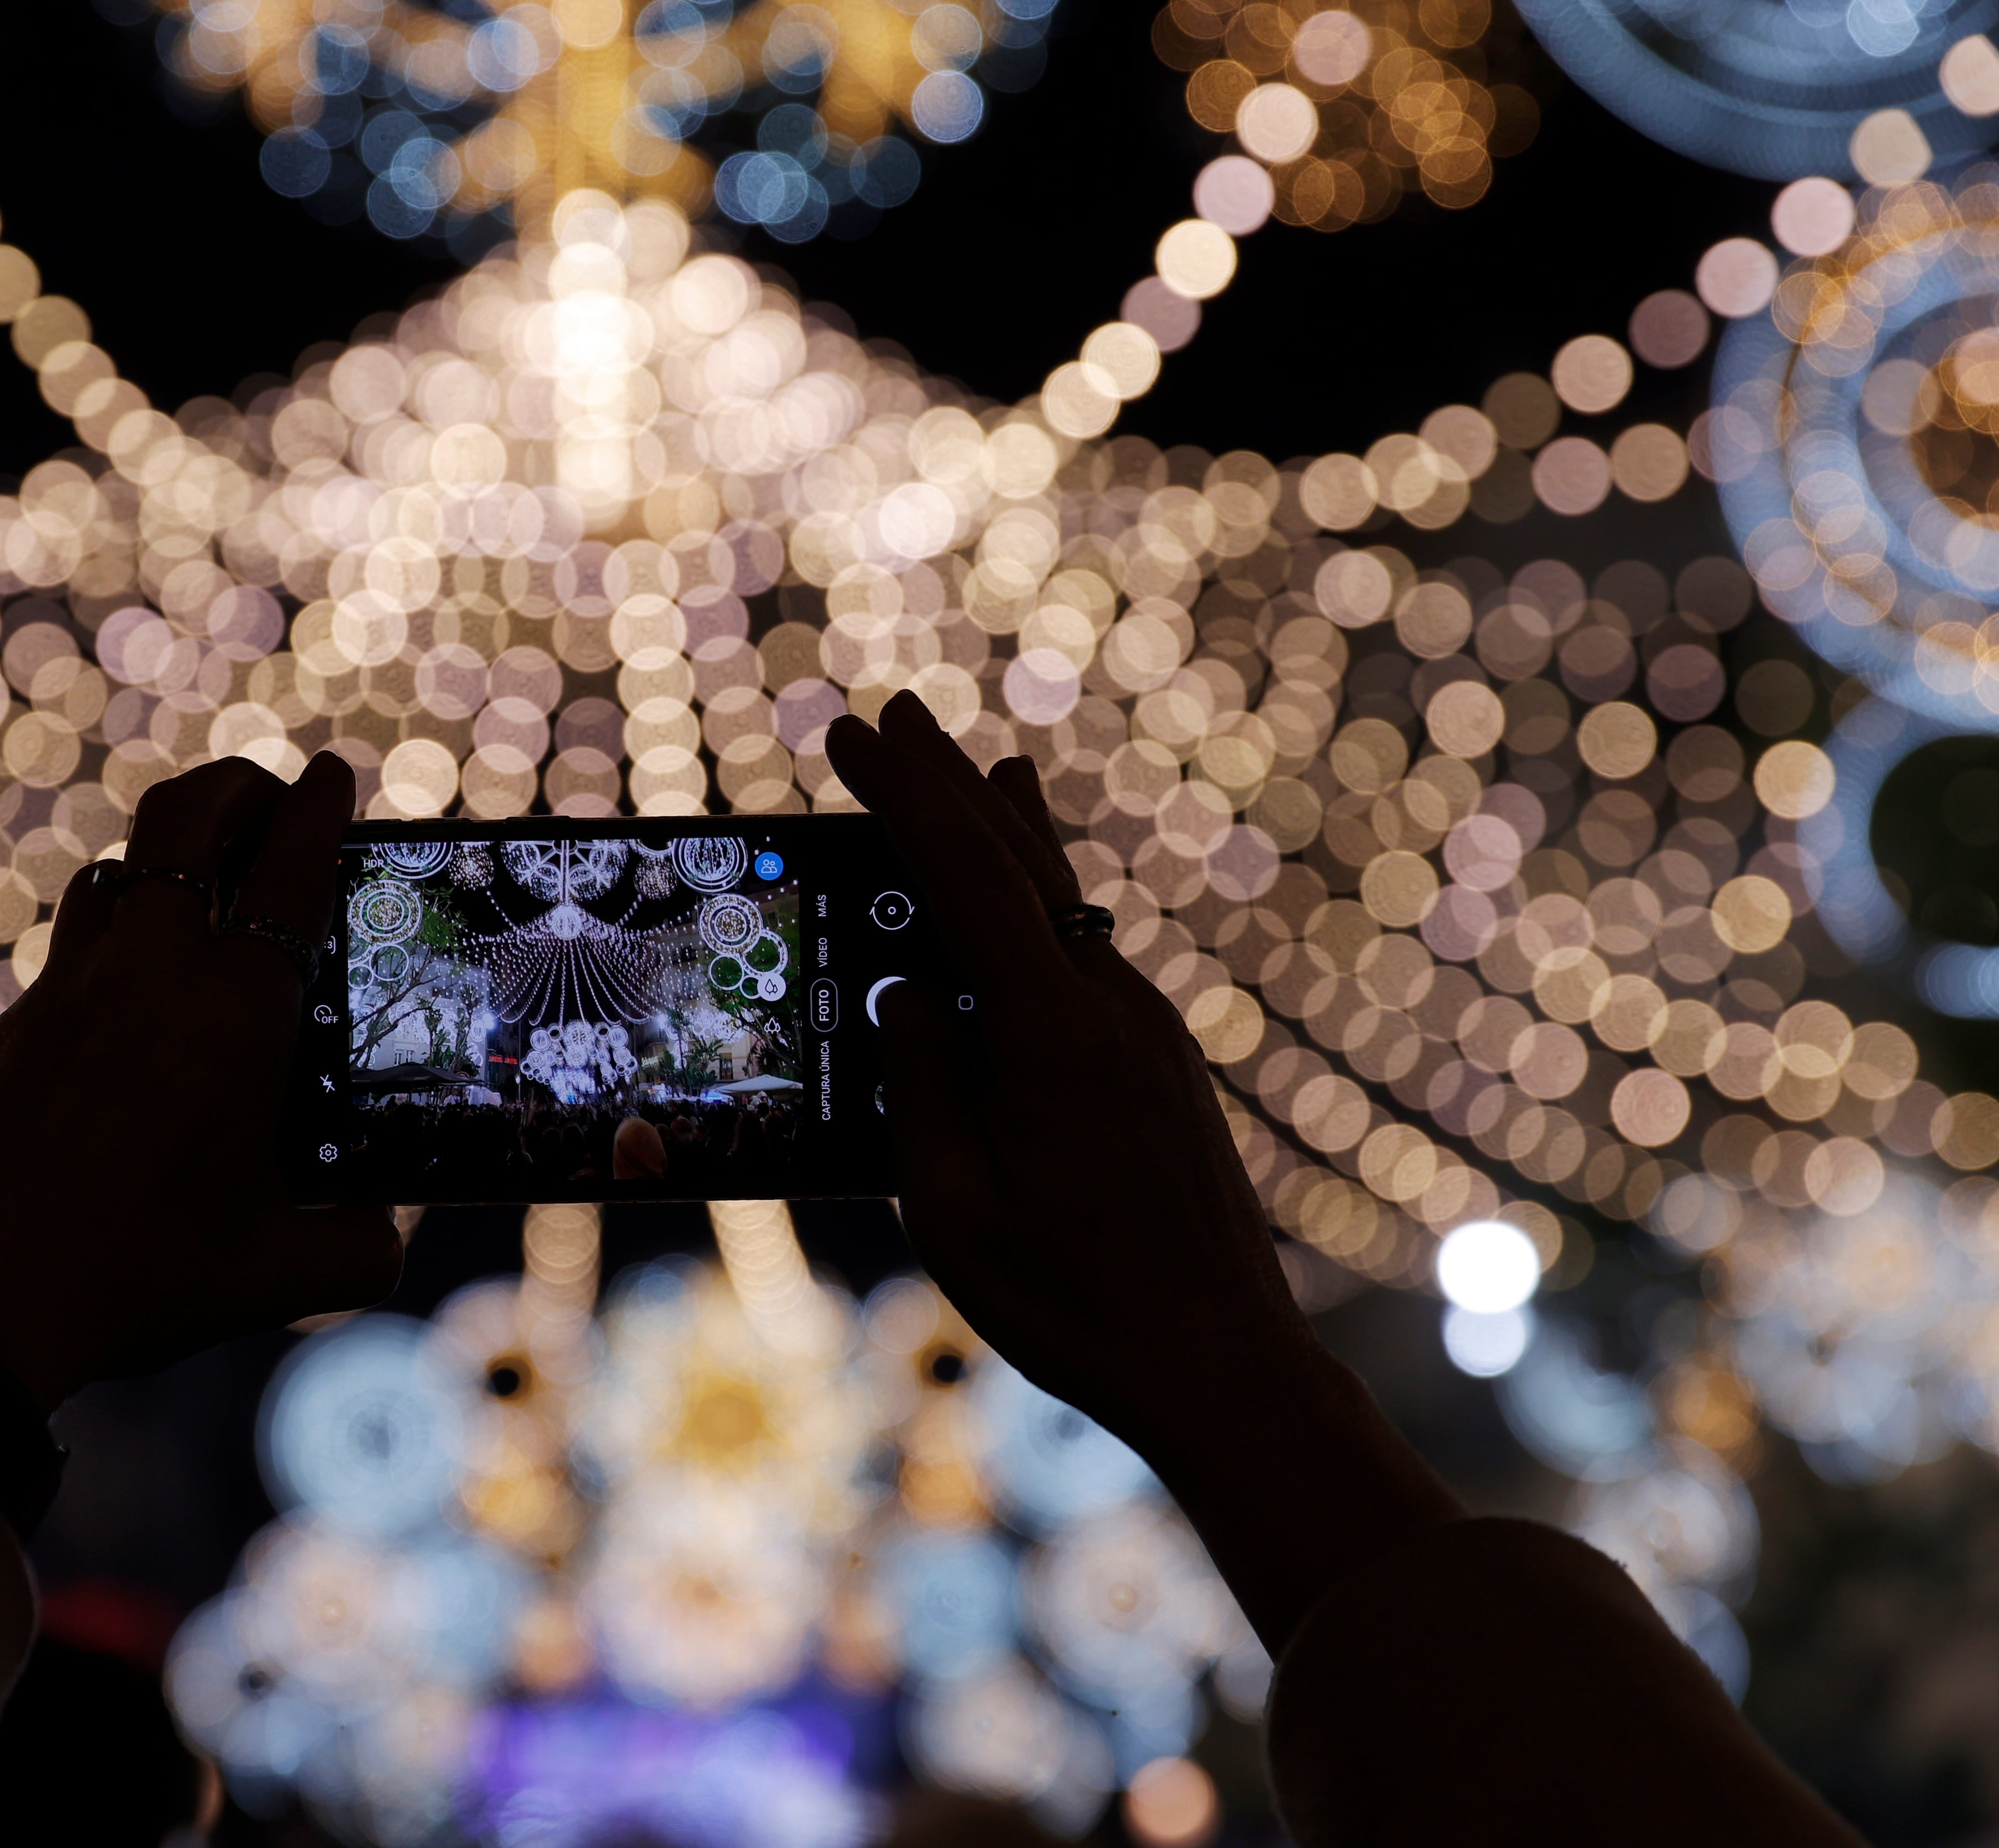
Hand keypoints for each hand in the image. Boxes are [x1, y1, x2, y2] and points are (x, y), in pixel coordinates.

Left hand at [0, 753, 402, 1410]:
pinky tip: (126, 999)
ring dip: (166, 855)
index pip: (288, 869)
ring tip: (200, 880)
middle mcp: (147, 977)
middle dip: (236, 787)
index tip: (332, 776)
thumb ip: (359, 1245)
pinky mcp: (9, 1030)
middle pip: (186, 817)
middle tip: (268, 800)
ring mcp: (65, 993)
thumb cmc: (142, 1284)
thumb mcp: (278, 1276)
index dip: (317, 808)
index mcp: (232, 1015)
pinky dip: (110, 945)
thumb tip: (388, 1231)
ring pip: (115, 868)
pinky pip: (68, 954)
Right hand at [828, 691, 1457, 1650]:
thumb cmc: (1076, 1304)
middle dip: (949, 782)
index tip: (851, 736)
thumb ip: (924, 1086)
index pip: (963, 880)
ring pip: (1063, 904)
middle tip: (892, 711)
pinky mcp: (1161, 1066)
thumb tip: (906, 992)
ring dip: (1006, 832)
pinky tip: (1032, 898)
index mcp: (1050, 1035)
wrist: (1223, 1364)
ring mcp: (1147, 1034)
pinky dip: (1044, 903)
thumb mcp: (954, 1208)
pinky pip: (1086, 956)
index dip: (906, 799)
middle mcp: (1110, 1011)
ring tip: (976, 761)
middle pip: (1021, 863)